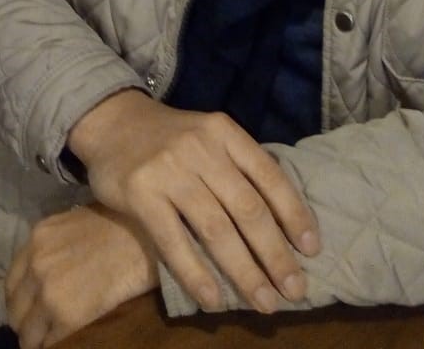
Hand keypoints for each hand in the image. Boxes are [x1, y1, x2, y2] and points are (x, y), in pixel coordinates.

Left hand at [5, 204, 158, 348]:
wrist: (147, 237)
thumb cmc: (122, 225)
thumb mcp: (76, 226)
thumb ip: (56, 247)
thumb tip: (51, 273)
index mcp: (37, 239)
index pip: (12, 284)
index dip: (23, 303)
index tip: (34, 313)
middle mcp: (36, 264)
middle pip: (16, 312)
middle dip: (28, 325)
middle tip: (45, 331)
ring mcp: (48, 292)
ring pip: (29, 335)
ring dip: (41, 340)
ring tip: (58, 339)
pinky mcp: (66, 316)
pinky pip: (52, 345)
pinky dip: (57, 347)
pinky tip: (70, 342)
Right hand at [66, 90, 318, 314]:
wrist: (111, 121)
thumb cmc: (170, 138)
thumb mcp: (208, 137)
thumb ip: (238, 168)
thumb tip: (282, 225)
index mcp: (225, 132)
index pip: (269, 176)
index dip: (294, 214)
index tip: (312, 250)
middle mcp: (202, 147)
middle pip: (248, 208)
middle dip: (275, 254)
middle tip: (295, 290)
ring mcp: (170, 170)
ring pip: (217, 229)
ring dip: (244, 271)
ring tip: (264, 302)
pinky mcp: (141, 193)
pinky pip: (174, 242)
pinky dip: (197, 274)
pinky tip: (214, 299)